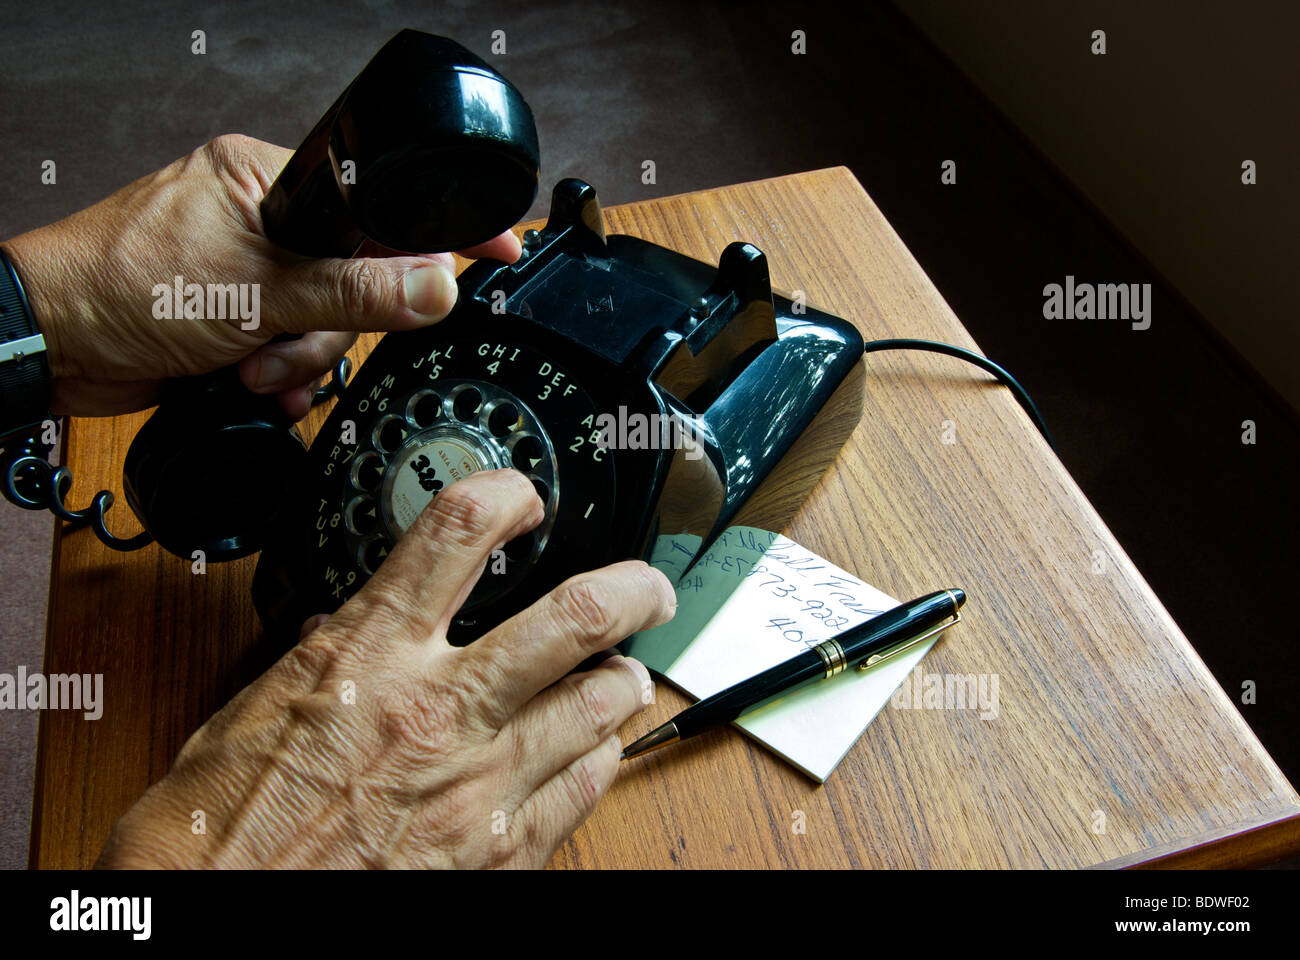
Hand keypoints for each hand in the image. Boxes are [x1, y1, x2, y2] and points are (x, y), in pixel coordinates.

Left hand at [2, 134, 521, 418]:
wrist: (51, 347)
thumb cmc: (121, 289)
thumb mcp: (255, 291)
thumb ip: (354, 293)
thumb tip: (435, 287)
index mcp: (270, 178)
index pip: (377, 201)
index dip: (435, 233)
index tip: (496, 244)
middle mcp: (267, 218)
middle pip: (359, 277)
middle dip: (327, 326)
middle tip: (284, 339)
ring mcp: (254, 268)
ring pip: (330, 320)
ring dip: (298, 356)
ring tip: (252, 365)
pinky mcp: (241, 314)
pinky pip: (299, 344)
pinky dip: (286, 370)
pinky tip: (256, 381)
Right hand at [95, 470, 674, 867]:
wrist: (223, 922)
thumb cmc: (218, 831)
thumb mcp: (253, 712)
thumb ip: (324, 660)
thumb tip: (350, 629)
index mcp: (369, 655)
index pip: (457, 532)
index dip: (507, 494)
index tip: (523, 498)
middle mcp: (439, 708)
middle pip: (576, 615)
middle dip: (632, 591)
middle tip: (648, 589)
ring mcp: (480, 781)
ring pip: (600, 704)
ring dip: (621, 684)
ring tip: (620, 678)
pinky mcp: (501, 851)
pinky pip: (586, 788)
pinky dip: (598, 760)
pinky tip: (589, 753)